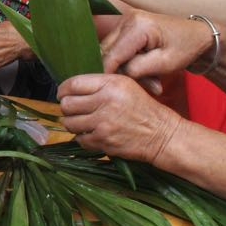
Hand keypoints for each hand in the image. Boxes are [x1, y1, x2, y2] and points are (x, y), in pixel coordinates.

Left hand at [56, 73, 181, 164]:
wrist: (161, 134)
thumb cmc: (144, 109)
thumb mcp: (126, 86)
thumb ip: (100, 84)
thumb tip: (71, 89)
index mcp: (111, 84)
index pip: (73, 84)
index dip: (63, 90)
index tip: (63, 94)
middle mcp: (105, 101)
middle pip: (67, 104)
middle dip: (67, 107)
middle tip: (73, 110)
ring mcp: (102, 123)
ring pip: (69, 123)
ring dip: (73, 123)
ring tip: (82, 122)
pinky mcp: (103, 141)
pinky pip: (79, 139)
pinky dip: (83, 137)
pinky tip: (93, 133)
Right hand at [99, 11, 214, 84]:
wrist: (198, 34)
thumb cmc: (186, 48)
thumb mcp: (164, 64)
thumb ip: (136, 69)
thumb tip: (115, 76)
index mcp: (138, 26)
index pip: (112, 54)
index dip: (108, 74)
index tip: (111, 90)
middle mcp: (127, 19)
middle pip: (107, 51)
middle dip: (118, 71)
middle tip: (140, 85)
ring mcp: (126, 20)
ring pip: (110, 50)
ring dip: (123, 67)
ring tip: (150, 79)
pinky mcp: (126, 25)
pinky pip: (117, 47)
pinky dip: (126, 61)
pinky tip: (143, 69)